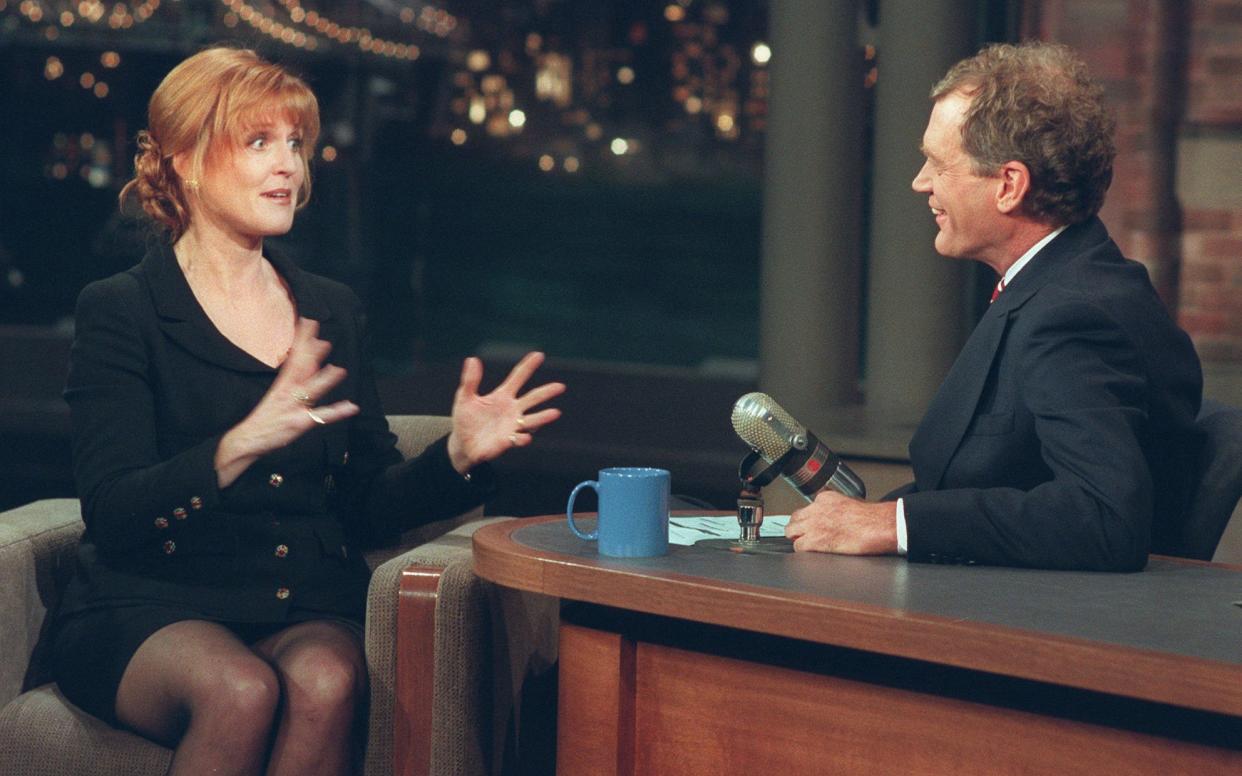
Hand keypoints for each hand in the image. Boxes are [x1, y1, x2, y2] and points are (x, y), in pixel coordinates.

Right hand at [215, 318, 359, 486]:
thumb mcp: (278, 394)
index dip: (301, 340)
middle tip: (325, 341)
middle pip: (300, 369)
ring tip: (339, 370)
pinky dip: (336, 412)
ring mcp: (293, 407)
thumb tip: (311, 363)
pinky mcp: (299, 423)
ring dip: (325, 380)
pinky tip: (350, 407)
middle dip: (312, 353)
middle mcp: (287, 393)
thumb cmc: (266, 417)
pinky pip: (320, 417)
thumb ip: (293, 378)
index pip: (293, 358)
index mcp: (282, 385)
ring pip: (310, 390)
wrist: (247, 439)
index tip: (308, 322)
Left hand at [446, 351, 564, 473]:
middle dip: (546, 392)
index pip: (518, 377)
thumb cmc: (465, 420)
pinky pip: (518, 439)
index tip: (539, 355)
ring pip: (532, 420)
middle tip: (561, 386)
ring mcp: (512, 425)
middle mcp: (512, 409)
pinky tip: (525, 437)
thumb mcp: (464, 398)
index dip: (528, 366)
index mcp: (503, 396)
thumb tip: (472, 359)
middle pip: (532, 398)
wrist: (463, 444)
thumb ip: (470, 381)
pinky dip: (522, 438)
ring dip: (543, 417)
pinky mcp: (507, 441)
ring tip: (555, 413)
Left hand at [785, 490, 897, 554]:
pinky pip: (798, 546)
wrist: (877, 526)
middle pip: (795, 518)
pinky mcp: (814, 540)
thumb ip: (837, 508)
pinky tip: (811, 552)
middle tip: (805, 535)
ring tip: (805, 544)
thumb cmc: (872, 518)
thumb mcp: (851, 503)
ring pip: (791, 531)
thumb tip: (835, 517)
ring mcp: (813, 524)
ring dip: (797, 538)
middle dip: (799, 527)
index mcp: (825, 498)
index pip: (807, 507)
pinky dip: (803, 550)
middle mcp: (815, 509)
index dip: (809, 518)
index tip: (813, 524)